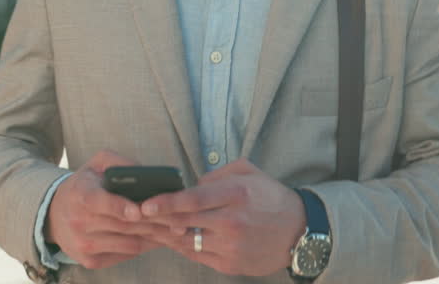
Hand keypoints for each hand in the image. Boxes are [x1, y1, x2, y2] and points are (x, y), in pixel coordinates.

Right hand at [45, 149, 172, 268]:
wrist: (53, 215)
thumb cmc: (85, 185)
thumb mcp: (96, 164)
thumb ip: (119, 163)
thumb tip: (146, 172)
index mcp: (80, 194)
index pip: (98, 202)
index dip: (119, 207)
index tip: (139, 210)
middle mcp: (79, 222)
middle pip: (123, 226)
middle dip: (154, 224)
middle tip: (179, 221)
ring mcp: (84, 244)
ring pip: (129, 243)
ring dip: (155, 238)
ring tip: (176, 230)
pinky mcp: (90, 260)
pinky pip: (125, 255)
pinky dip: (144, 247)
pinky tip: (159, 239)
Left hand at [140, 158, 305, 276]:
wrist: (300, 232)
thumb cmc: (271, 198)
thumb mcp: (249, 173)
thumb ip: (217, 175)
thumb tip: (191, 185)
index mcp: (237, 194)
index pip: (193, 199)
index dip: (167, 202)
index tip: (146, 204)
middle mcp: (233, 222)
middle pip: (185, 221)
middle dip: (159, 219)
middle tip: (139, 215)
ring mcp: (231, 246)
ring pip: (187, 241)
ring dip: (167, 234)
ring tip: (151, 227)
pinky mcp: (230, 264)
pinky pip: (197, 256)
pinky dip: (184, 246)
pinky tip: (175, 238)